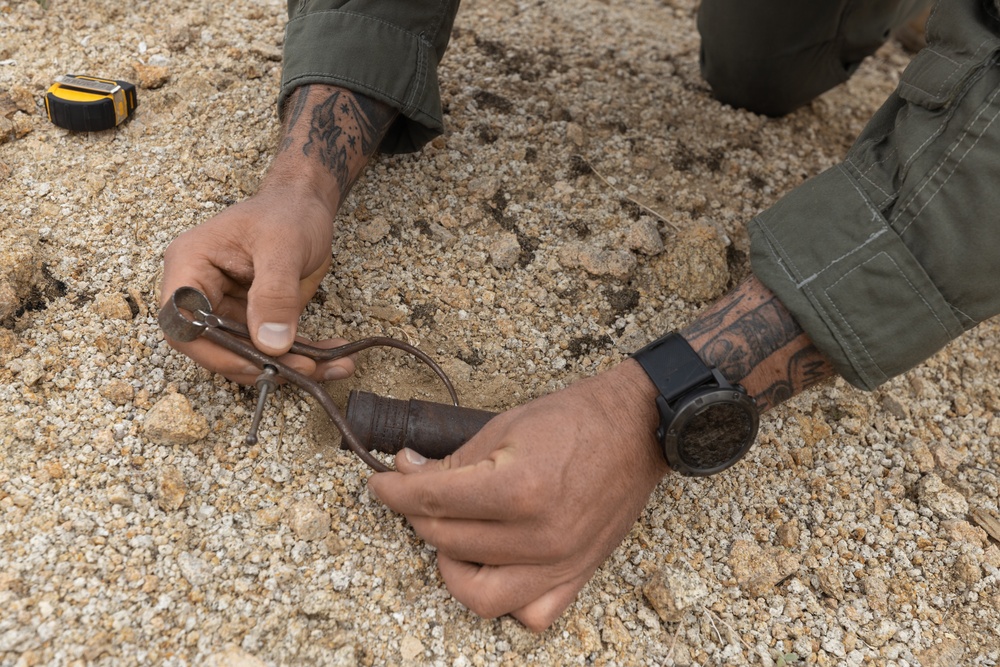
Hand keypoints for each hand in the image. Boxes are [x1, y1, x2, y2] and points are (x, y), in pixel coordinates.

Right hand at [159, 183, 354, 384]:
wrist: (306, 205)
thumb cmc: (287, 212)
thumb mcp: (283, 246)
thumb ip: (275, 294)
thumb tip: (271, 343)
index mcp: (191, 266)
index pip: (182, 324)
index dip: (213, 352)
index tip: (257, 363)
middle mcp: (203, 292)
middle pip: (215, 348)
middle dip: (261, 364)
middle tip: (306, 368)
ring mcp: (229, 309)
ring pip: (248, 355)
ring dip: (290, 367)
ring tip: (333, 366)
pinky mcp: (255, 319)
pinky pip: (274, 347)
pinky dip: (305, 357)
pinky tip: (338, 360)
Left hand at [367, 360, 667, 631]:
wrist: (636, 429)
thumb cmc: (574, 419)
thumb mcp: (504, 426)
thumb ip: (453, 460)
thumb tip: (407, 472)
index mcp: (518, 489)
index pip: (431, 500)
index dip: (393, 489)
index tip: (379, 481)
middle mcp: (538, 536)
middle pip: (446, 540)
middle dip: (416, 513)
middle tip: (415, 489)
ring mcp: (559, 563)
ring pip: (477, 594)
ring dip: (450, 563)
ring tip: (449, 533)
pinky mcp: (577, 575)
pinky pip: (530, 614)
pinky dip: (505, 599)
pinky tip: (493, 566)